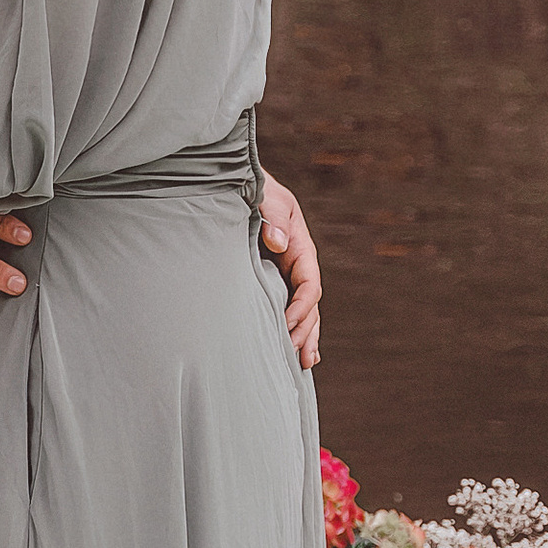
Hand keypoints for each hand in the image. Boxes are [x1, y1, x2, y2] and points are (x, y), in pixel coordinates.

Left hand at [258, 171, 321, 367]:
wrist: (238, 184)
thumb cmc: (254, 189)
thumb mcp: (266, 197)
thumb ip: (272, 216)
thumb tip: (278, 241)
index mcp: (301, 248)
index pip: (309, 285)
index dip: (300, 307)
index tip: (285, 325)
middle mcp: (297, 265)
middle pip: (309, 305)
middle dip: (306, 331)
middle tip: (297, 358)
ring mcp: (285, 274)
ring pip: (301, 311)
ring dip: (304, 336)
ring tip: (303, 363)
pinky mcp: (270, 279)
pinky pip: (284, 307)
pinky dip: (291, 328)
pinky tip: (291, 351)